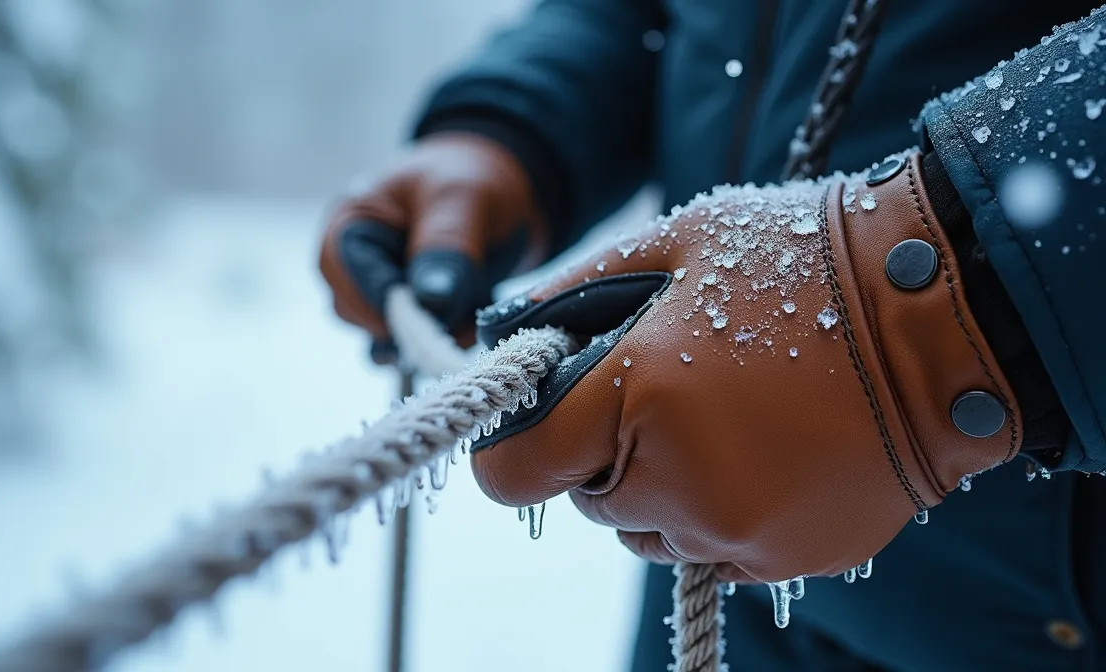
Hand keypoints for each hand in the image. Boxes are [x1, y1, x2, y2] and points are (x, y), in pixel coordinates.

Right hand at [318, 134, 546, 361]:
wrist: (504, 187)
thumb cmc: (475, 177)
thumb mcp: (466, 200)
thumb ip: (447, 246)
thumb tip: (429, 301)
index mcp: (354, 220)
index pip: (340, 270)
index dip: (380, 298)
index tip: (427, 317)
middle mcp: (355, 259)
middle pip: (355, 312)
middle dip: (408, 323)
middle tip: (460, 319)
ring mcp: (380, 289)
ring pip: (384, 335)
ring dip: (430, 337)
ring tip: (471, 318)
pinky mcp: (409, 312)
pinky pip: (413, 343)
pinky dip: (444, 339)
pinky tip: (472, 321)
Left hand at [469, 150, 1021, 582]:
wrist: (940, 315)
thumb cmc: (799, 259)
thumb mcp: (676, 242)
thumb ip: (572, 293)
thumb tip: (508, 331)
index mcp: (636, 397)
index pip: (512, 469)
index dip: (513, 446)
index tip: (540, 420)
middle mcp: (678, 481)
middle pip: (585, 497)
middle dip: (603, 451)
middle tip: (665, 391)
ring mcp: (737, 530)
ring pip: (648, 528)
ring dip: (659, 485)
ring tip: (723, 416)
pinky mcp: (788, 558)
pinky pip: (713, 548)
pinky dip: (719, 511)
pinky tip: (767, 451)